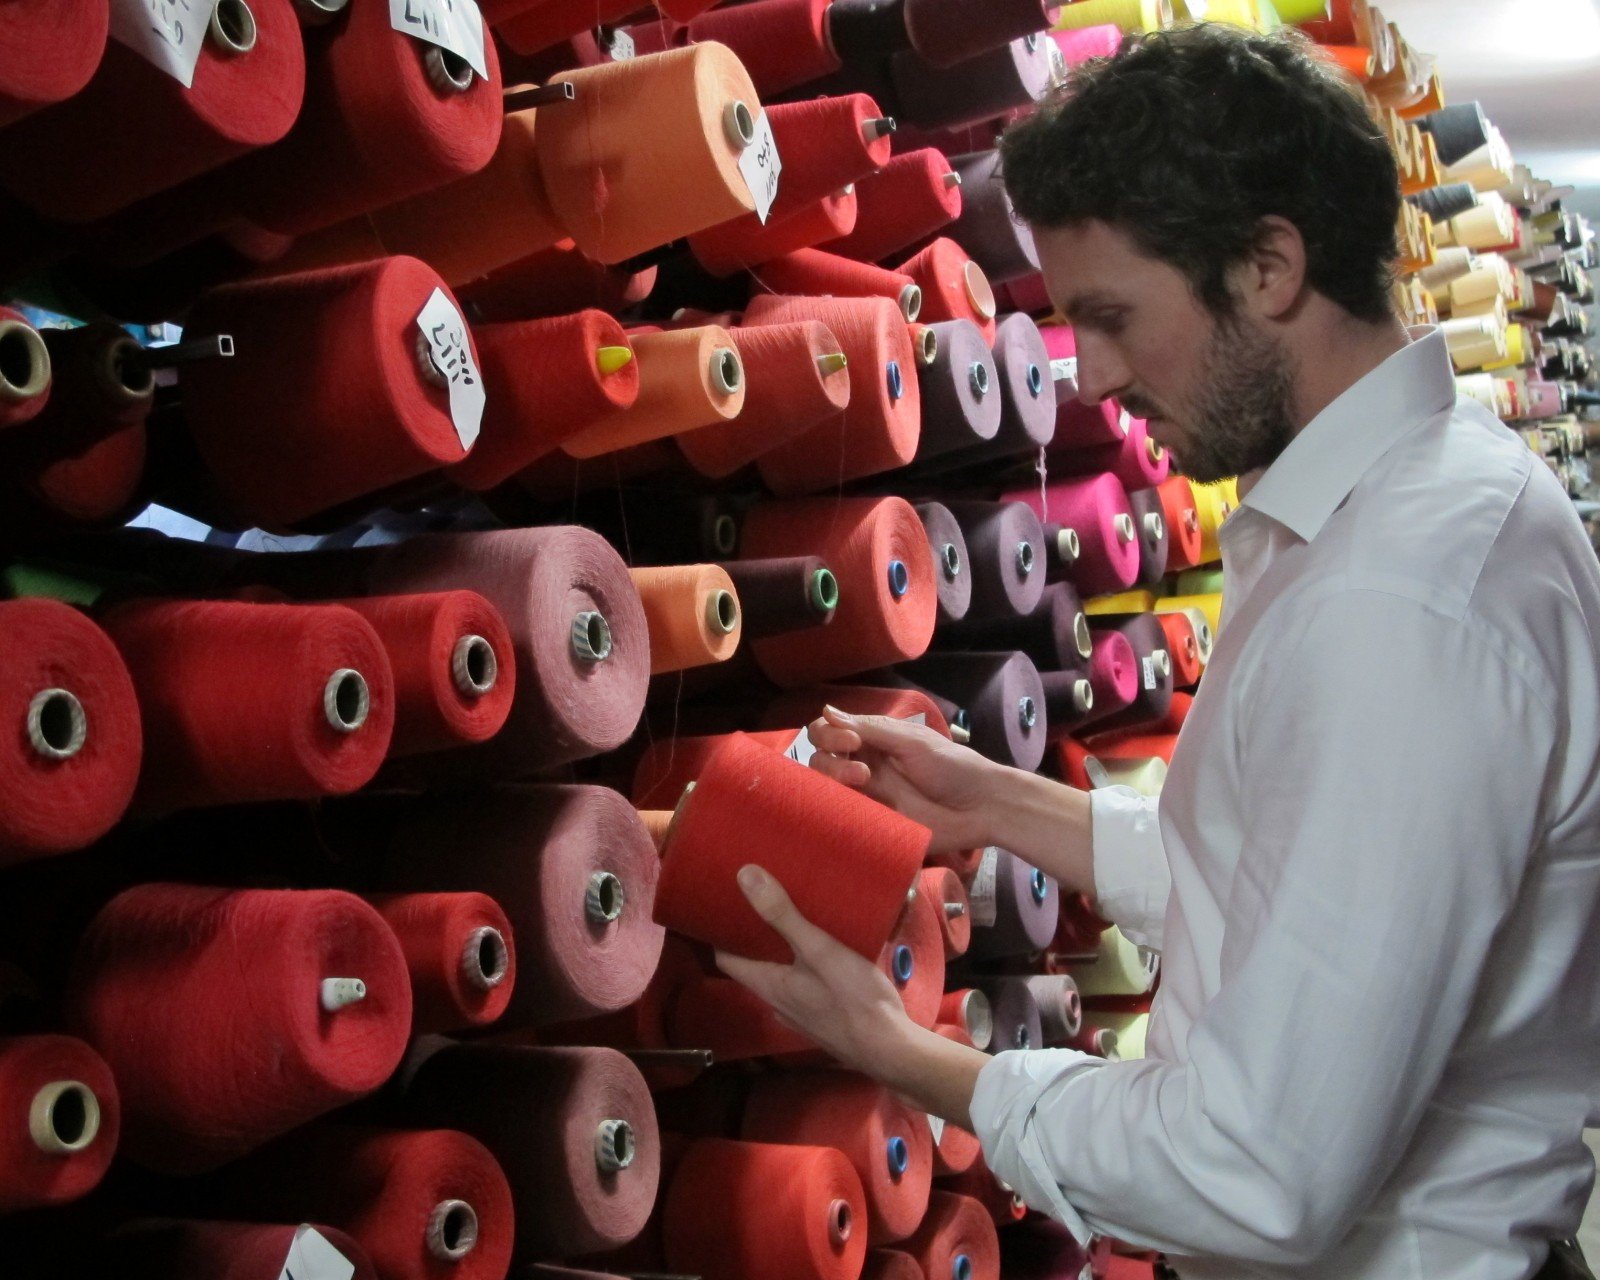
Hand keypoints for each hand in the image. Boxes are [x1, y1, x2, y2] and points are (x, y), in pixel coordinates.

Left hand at [715, 864, 915, 1076]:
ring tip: (792, 917)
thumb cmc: (853, 999)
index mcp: (768, 985)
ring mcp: (801, 1014)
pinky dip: (803, 966)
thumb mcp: (819, 949)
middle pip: (753, 965)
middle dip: (753, 936)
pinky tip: (823, 951)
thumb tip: (744, 876)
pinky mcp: (823, 1018)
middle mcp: (777, 1002)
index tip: (724, 903)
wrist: (890, 1048)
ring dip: (780, 951)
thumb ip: (782, 915)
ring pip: (779, 976)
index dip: (719, 931)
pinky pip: (804, 986)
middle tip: (761, 900)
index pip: (726, 958)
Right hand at [807, 706, 998, 853]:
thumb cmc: (953, 767)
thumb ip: (870, 729)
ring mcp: (866, 796)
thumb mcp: (912, 742)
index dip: (829, 734)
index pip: (830, 731)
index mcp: (873, 740)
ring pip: (825, 786)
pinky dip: (835, 809)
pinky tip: (850, 807)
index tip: (851, 741)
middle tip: (861, 768)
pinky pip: (840, 816)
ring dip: (833, 779)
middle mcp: (864, 765)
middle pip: (821, 758)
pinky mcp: (872, 822)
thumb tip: (826, 711)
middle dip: (829, 757)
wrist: (982, 808)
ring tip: (862, 782)